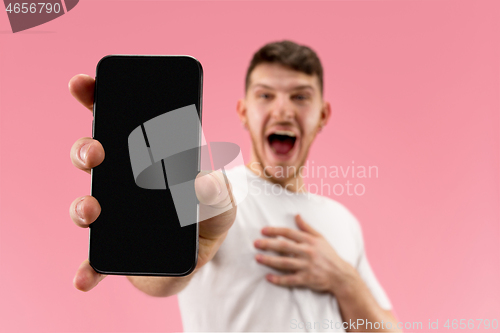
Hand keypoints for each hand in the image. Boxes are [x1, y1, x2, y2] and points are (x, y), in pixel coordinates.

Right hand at [68, 74, 235, 291]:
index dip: (100, 101)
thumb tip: (202, 179)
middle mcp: (125, 185)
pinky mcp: (113, 251)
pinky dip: (86, 268)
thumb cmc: (209, 222)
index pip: (122, 124)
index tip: (84, 84)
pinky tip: (83, 278)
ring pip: (86, 203)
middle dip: (86, 148)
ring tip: (93, 211)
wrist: (198, 262)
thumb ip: (220, 190)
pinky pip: (94, 259)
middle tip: (97, 152)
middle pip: (95, 157)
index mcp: (150, 162)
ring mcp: (115, 217)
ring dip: (81, 206)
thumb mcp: (223, 204)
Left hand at [253, 214, 354, 294]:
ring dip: (269, 260)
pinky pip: (290, 280)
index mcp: (309, 241)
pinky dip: (279, 279)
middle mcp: (307, 252)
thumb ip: (306, 227)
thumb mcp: (320, 238)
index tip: (263, 230)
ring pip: (284, 263)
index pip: (289, 233)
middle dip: (268, 244)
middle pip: (284, 246)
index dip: (275, 231)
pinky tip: (268, 277)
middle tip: (256, 243)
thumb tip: (297, 215)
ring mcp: (307, 266)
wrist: (340, 275)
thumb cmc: (329, 255)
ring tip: (257, 258)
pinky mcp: (307, 279)